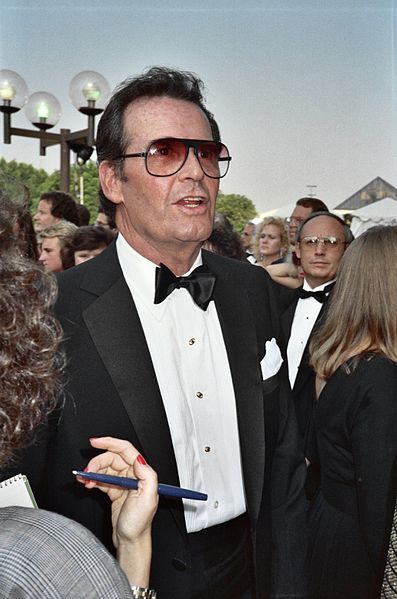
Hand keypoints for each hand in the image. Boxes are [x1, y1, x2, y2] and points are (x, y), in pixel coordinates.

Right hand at [76, 437, 157, 586]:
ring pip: (104, 468)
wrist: (130, 542)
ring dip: (92, 472)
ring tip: (84, 480)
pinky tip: (86, 483)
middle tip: (87, 471)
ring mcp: (122, 483)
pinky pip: (101, 479)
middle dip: (97, 462)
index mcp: (142, 473)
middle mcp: (133, 475)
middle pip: (112, 458)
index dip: (110, 442)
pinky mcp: (114, 490)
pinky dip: (92, 479)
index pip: (125, 450)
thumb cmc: (139, 524)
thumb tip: (138, 458)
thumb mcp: (148, 499)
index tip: (95, 441)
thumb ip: (146, 475)